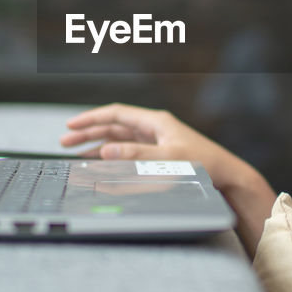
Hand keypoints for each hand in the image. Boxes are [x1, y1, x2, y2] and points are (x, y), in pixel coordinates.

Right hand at [60, 103, 276, 253]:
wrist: (227, 177)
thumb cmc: (203, 165)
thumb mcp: (168, 160)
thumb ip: (135, 156)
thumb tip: (106, 151)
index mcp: (156, 122)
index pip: (116, 114)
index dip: (91, 118)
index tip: (70, 125)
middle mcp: (154, 129)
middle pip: (113, 126)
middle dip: (88, 132)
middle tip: (64, 141)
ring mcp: (155, 142)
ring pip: (118, 140)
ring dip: (96, 145)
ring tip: (74, 153)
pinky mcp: (158, 156)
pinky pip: (127, 153)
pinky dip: (111, 157)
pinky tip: (98, 163)